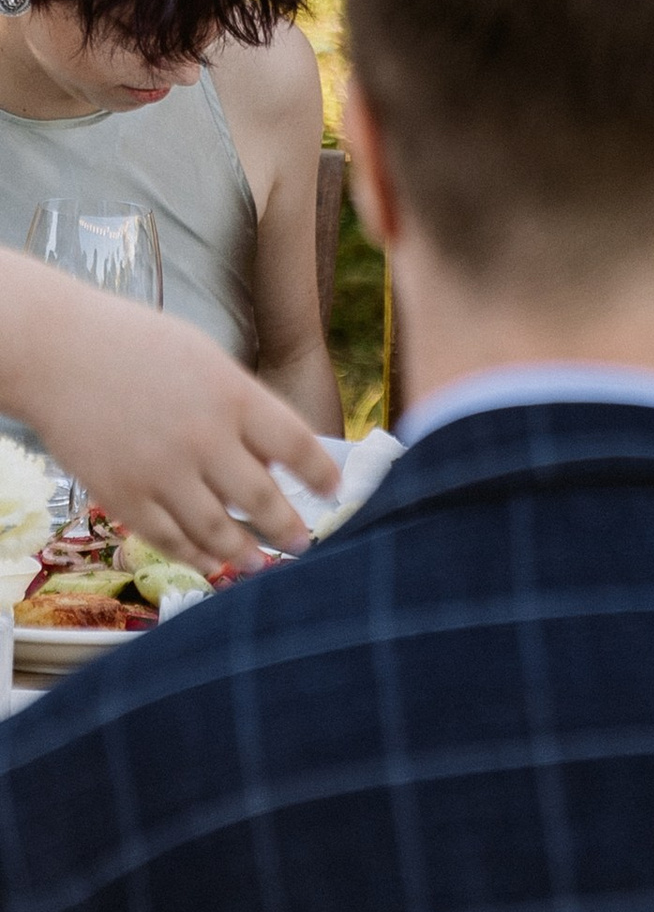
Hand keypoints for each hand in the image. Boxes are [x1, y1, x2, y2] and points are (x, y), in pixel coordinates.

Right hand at [5, 265, 329, 567]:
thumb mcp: (206, 361)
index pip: (296, 445)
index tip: (335, 490)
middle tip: (305, 544)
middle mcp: (203, 438)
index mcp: (232, 396)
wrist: (59, 352)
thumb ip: (242, 409)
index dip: (321, 475)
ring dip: (245, 553)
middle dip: (288, 528)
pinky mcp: (123, 496)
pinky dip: (194, 555)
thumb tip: (274, 463)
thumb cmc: (138, 348)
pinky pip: (168, 539)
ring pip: (217, 531)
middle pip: (262, 499)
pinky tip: (210, 561)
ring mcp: (162, 472)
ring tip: (262, 564)